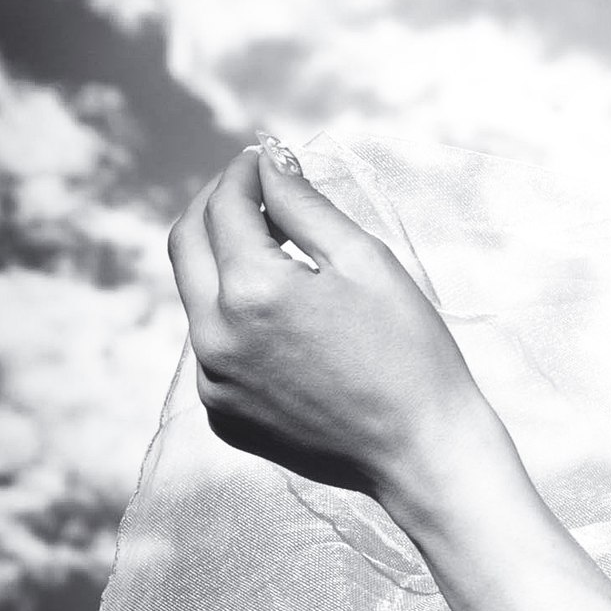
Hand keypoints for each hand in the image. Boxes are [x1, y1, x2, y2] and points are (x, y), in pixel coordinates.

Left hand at [168, 142, 499, 512]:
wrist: (424, 451)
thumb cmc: (410, 352)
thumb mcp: (365, 261)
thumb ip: (304, 203)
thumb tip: (267, 160)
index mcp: (251, 291)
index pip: (224, 205)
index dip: (244, 172)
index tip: (266, 159)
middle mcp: (214, 338)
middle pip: (186, 243)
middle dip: (217, 206)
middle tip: (255, 192)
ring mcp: (212, 383)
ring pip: (196, 297)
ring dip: (226, 265)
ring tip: (283, 260)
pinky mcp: (222, 415)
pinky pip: (213, 349)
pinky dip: (237, 321)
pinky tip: (289, 327)